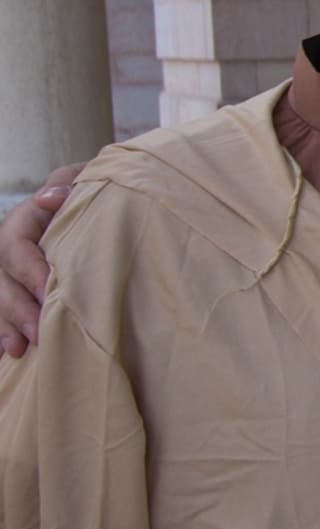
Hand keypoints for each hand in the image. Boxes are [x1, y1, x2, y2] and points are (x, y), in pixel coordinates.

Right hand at [0, 164, 80, 357]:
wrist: (101, 200)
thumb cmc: (95, 190)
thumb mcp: (86, 177)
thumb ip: (69, 183)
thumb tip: (53, 198)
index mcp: (24, 219)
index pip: (15, 245)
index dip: (29, 269)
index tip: (50, 289)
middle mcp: (10, 244)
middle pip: (1, 277)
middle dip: (17, 307)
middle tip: (38, 333)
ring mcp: (10, 269)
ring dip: (7, 323)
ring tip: (20, 349)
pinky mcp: (17, 288)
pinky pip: (2, 309)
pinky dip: (4, 330)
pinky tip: (12, 351)